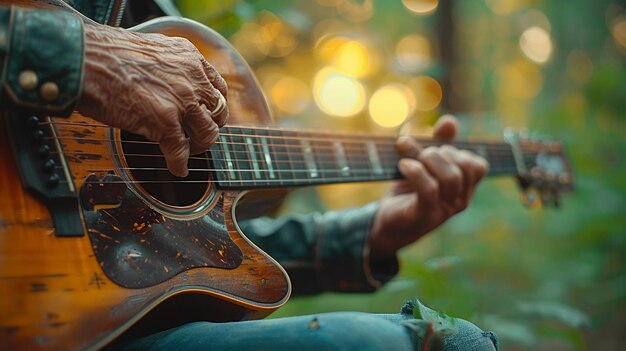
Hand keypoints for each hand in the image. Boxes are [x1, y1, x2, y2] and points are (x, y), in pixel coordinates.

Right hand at [77, 22, 228, 176]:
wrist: (85, 59)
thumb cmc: (106, 54)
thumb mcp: (152, 49)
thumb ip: (169, 66)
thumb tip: (168, 82)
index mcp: (189, 57)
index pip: (216, 85)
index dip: (213, 103)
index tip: (208, 112)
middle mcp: (192, 78)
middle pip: (218, 111)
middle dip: (210, 125)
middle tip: (198, 134)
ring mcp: (182, 101)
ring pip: (207, 133)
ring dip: (199, 146)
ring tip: (188, 152)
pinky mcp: (166, 122)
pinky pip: (181, 151)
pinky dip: (180, 164)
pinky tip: (177, 168)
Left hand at [368, 115, 488, 257]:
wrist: (386, 222)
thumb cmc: (408, 191)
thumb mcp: (424, 163)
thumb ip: (439, 142)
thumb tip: (450, 121)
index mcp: (464, 189)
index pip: (479, 166)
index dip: (459, 151)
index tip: (436, 148)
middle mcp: (459, 201)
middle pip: (464, 167)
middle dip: (440, 152)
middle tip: (418, 152)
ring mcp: (443, 210)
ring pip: (450, 177)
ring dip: (428, 159)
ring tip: (409, 158)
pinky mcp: (423, 215)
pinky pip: (429, 189)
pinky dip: (415, 171)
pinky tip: (403, 165)